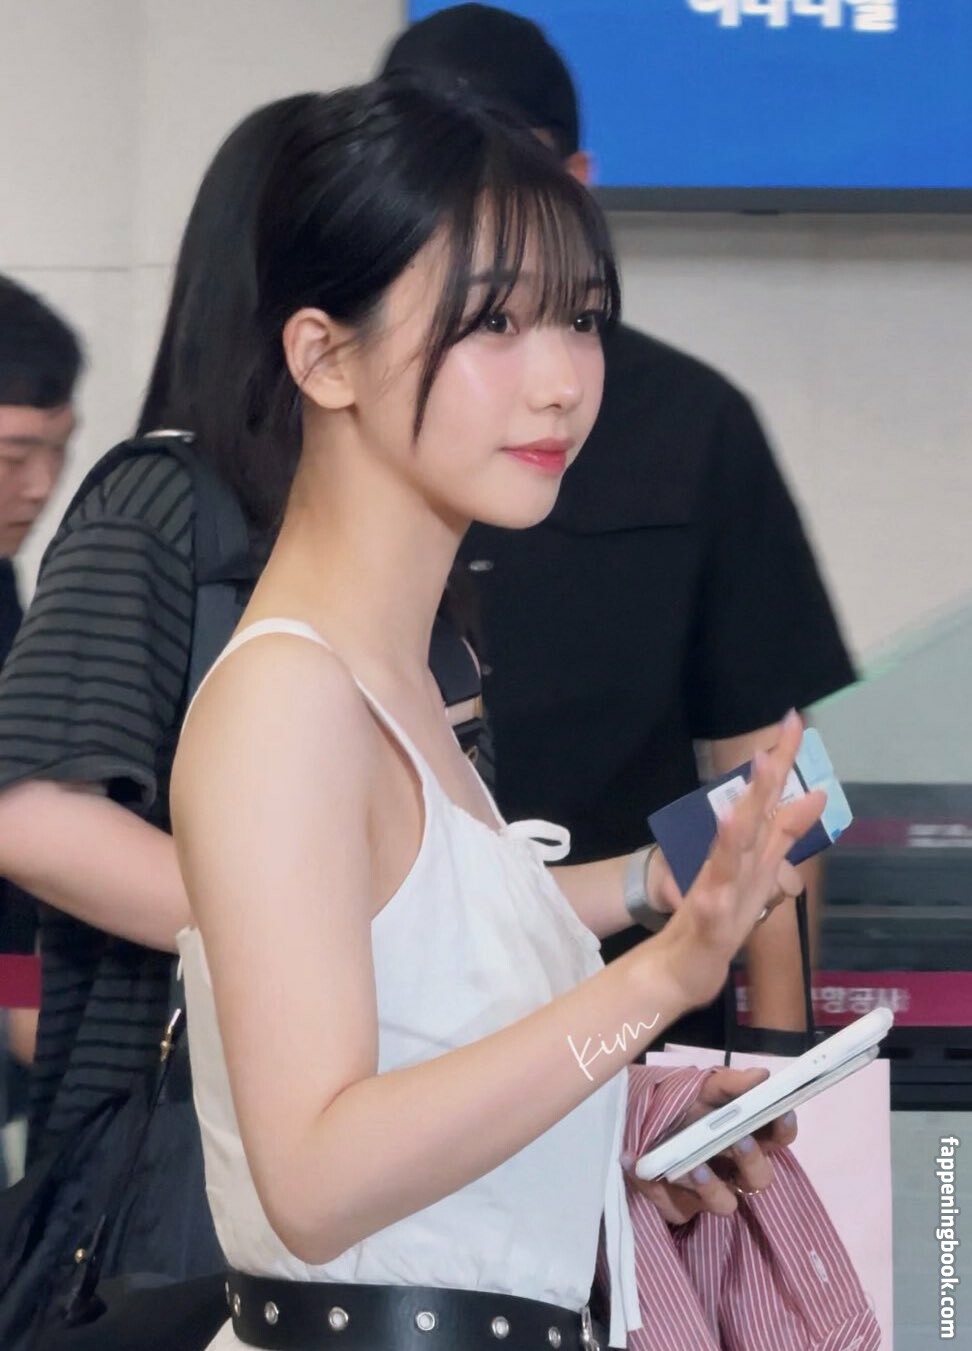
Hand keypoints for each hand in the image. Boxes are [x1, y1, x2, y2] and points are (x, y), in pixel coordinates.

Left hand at [625, 1067, 797, 1223]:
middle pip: (760, 1178)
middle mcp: (733, 1170)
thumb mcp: (701, 1088)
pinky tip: (639, 1163)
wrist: (636, 1121)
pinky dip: (656, 1186)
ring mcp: (708, 1193)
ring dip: (710, 1186)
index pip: (776, 1139)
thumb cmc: (681, 1105)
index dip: (783, 1129)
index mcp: (746, 1138)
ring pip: (725, 1203)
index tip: (782, 1113)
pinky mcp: (679, 1208)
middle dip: (752, 1160)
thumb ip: (729, 1083)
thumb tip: (762, 1075)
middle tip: (740, 1139)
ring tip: (693, 1165)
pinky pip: (675, 1208)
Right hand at [657, 711, 824, 1008]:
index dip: (783, 761)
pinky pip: (709, 909)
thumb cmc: (723, 911)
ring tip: (744, 800)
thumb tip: (817, 795)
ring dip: (735, 828)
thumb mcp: (762, 867)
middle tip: (778, 739)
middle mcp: (731, 861)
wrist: (684, 962)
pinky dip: (712, 895)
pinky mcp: (707, 923)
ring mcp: (716, 890)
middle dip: (764, 778)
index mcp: (748, 848)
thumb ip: (785, 831)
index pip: (767, 798)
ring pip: (726, 856)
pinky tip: (711, 888)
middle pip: (750, 815)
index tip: (795, 720)